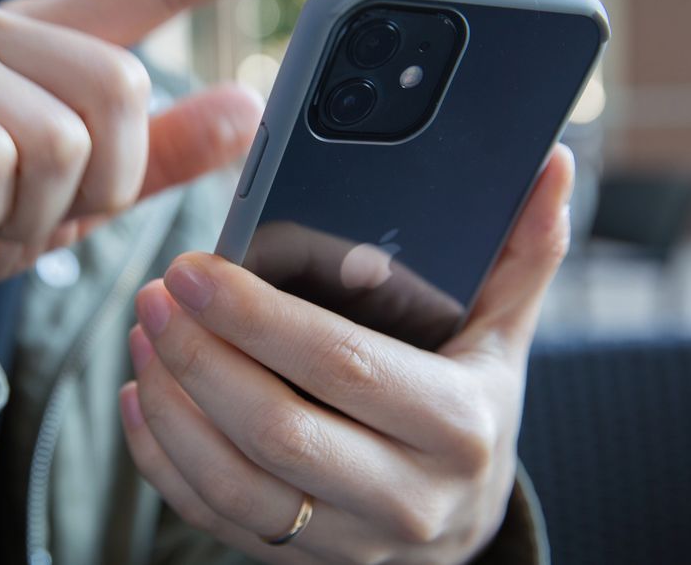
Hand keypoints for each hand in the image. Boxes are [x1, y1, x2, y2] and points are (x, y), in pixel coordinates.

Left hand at [121, 146, 575, 562]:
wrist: (464, 518)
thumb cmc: (471, 405)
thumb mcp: (502, 334)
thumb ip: (521, 253)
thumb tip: (549, 167)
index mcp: (456, 423)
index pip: (341, 364)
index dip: (258, 317)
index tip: (195, 268)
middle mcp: (407, 496)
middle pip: (277, 430)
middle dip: (200, 356)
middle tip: (156, 293)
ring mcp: (351, 542)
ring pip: (233, 484)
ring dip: (171, 405)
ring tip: (142, 335)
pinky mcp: (300, 564)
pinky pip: (214, 517)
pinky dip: (163, 460)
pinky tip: (141, 399)